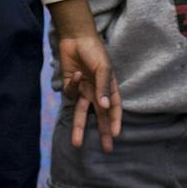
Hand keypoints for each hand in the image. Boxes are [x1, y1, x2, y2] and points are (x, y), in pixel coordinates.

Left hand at [58, 31, 122, 151]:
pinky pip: (70, 93)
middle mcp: (96, 91)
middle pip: (99, 116)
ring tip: (76, 144)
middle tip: (107, 150)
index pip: (115, 108)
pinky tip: (76, 74)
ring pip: (80, 112)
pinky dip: (72, 86)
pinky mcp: (69, 85)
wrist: (75, 37)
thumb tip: (105, 107)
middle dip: (102, 132)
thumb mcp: (103, 68)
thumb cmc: (94, 51)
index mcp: (109, 87)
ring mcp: (82, 89)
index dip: (116, 121)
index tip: (116, 135)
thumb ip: (103, 87)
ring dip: (79, 127)